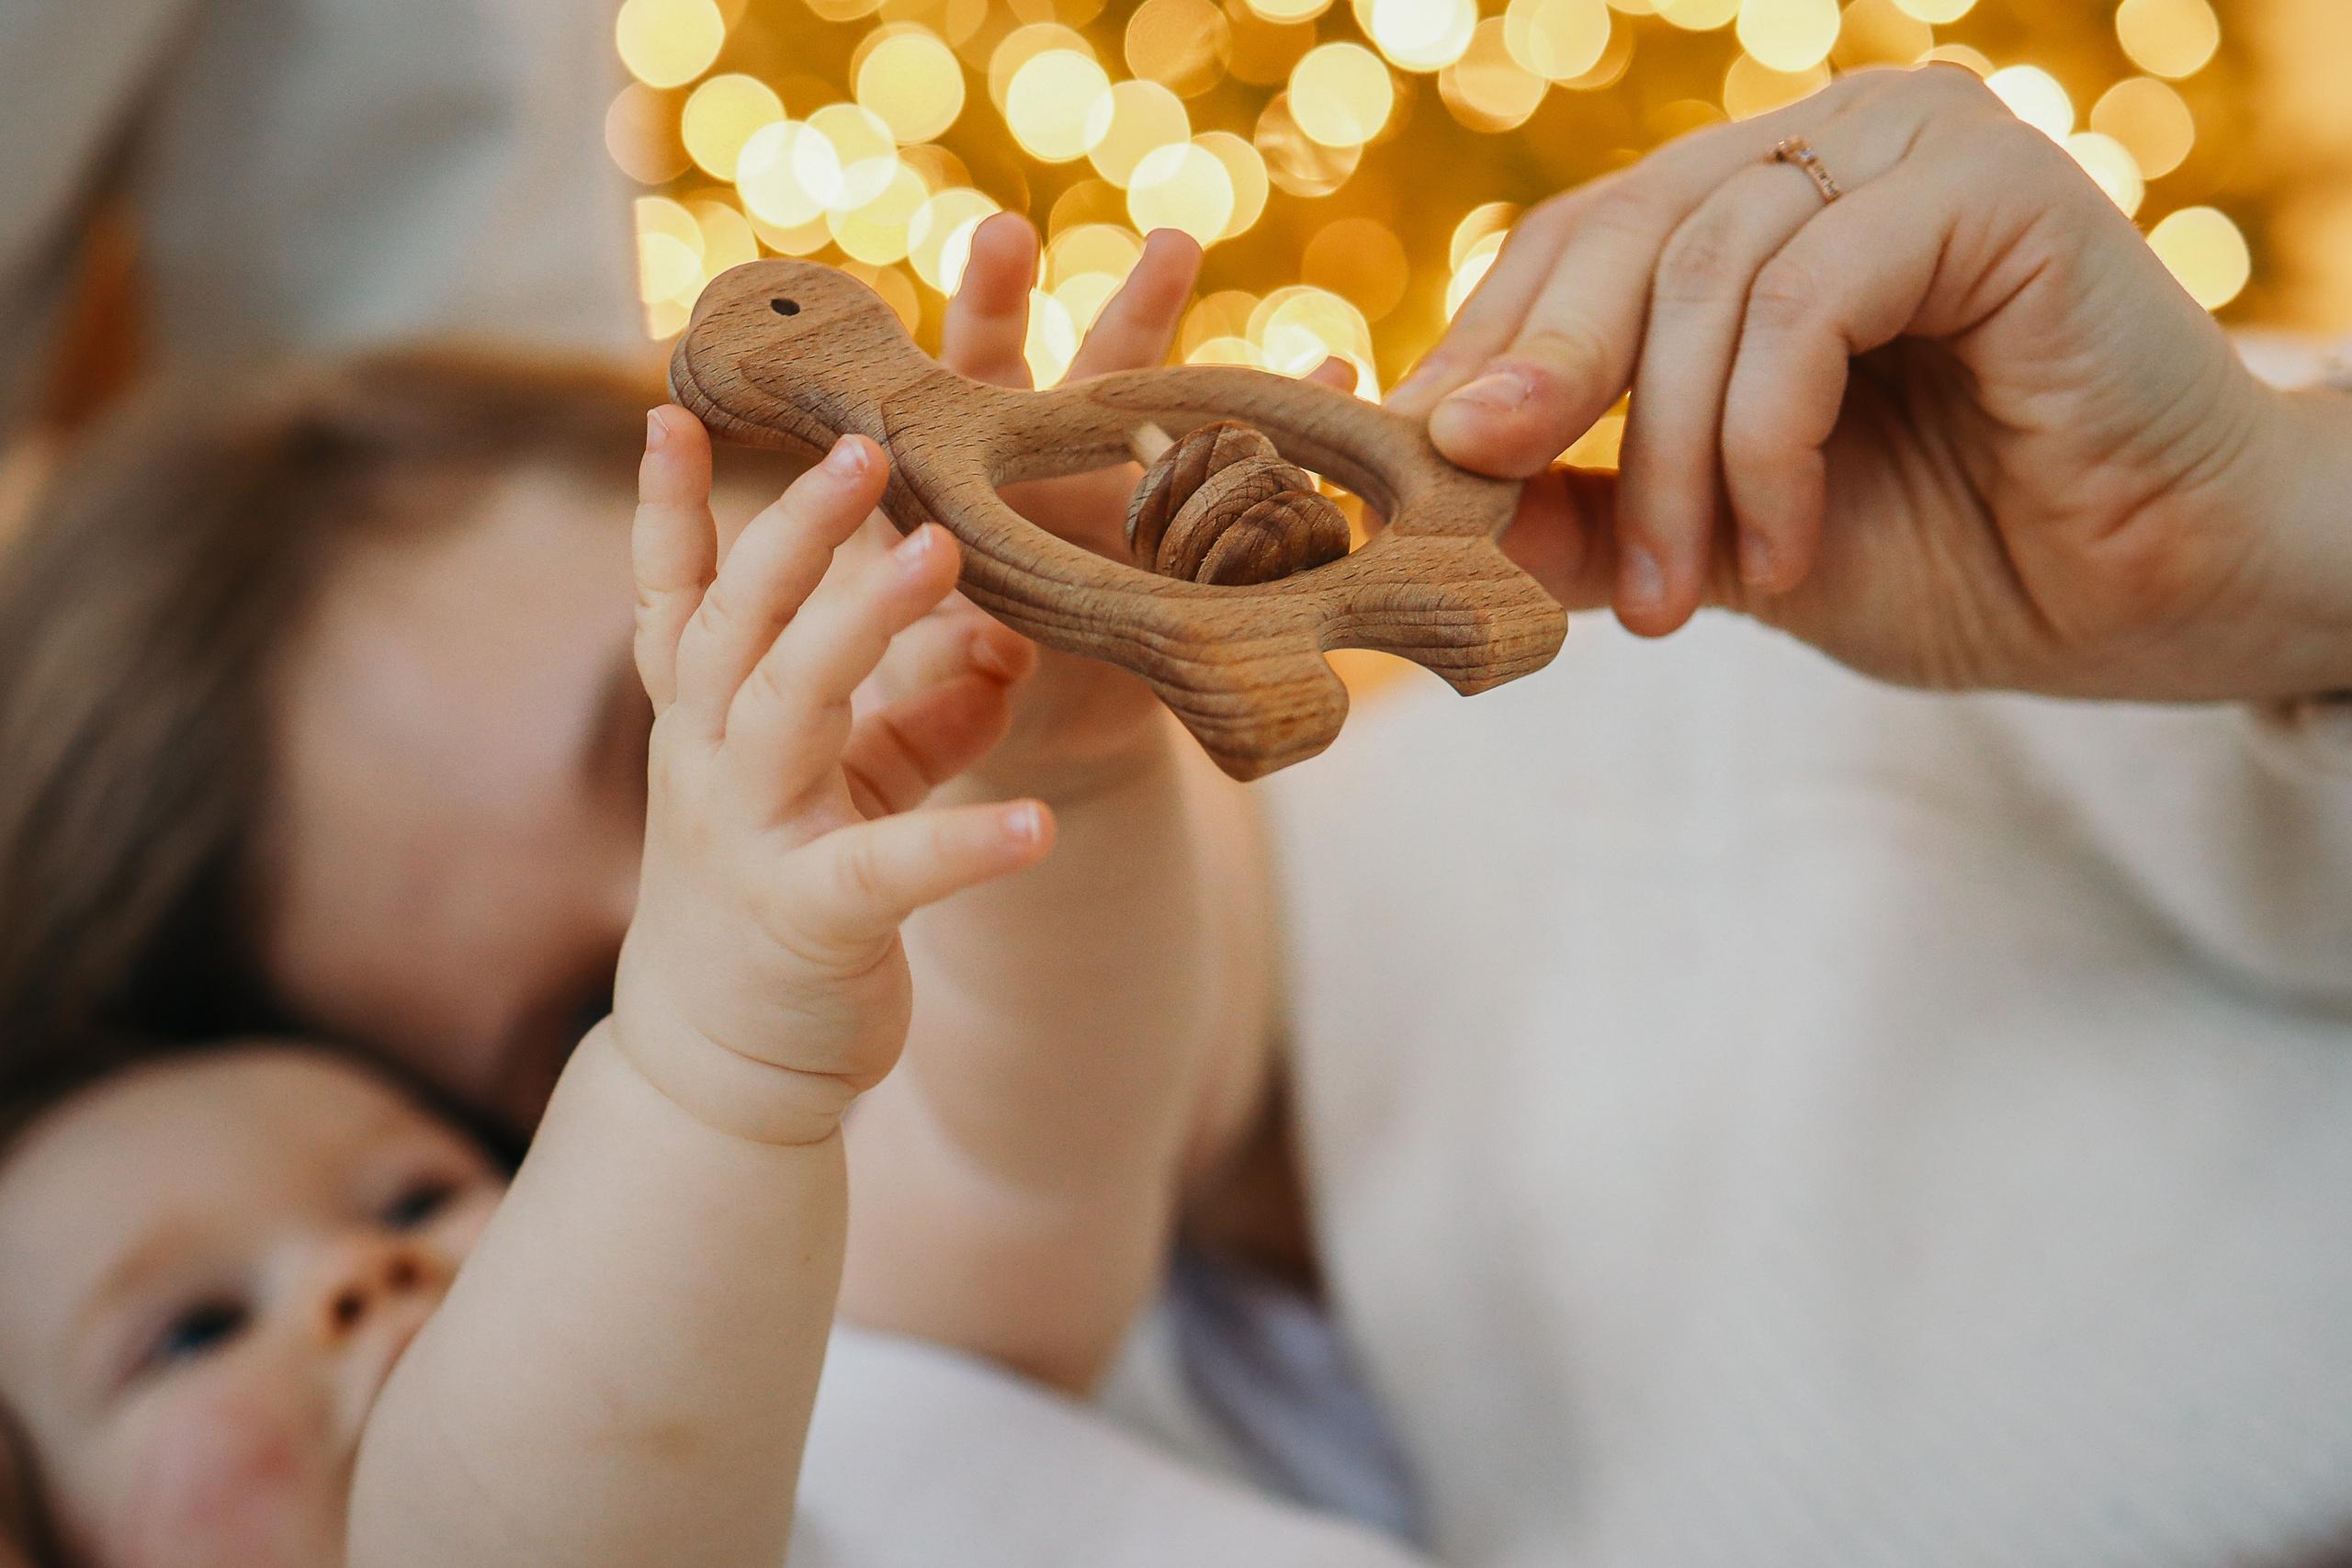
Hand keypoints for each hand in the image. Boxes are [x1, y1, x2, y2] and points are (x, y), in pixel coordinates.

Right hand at [612, 412, 1056, 1144]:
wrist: (720, 1065)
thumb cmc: (778, 897)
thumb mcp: (836, 792)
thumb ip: (911, 715)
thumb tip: (1001, 646)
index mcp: (705, 724)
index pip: (676, 596)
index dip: (670, 507)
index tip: (670, 405)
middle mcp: (709, 764)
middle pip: (738, 622)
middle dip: (797, 530)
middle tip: (865, 444)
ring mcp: (751, 838)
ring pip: (791, 705)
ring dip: (861, 624)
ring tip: (941, 552)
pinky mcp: (810, 919)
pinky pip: (890, 869)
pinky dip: (964, 842)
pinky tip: (1037, 822)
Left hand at [935, 215, 1363, 787]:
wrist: (1044, 721)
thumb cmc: (957, 676)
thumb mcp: (937, 674)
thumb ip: (951, 663)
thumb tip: (999, 662)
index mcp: (978, 467)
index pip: (974, 374)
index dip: (993, 303)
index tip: (1009, 233)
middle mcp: (1057, 458)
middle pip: (1089, 366)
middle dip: (1135, 304)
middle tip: (1173, 247)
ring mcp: (1134, 489)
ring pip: (1172, 406)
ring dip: (1208, 355)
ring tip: (1246, 298)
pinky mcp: (1196, 540)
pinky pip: (1255, 484)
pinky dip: (1299, 441)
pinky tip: (1342, 384)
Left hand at [1395, 64, 2351, 701]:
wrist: (2162, 598)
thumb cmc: (1961, 556)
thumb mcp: (1723, 541)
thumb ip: (1589, 508)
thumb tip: (1441, 495)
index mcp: (1760, 210)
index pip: (1575, 245)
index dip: (1484, 352)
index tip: (1414, 471)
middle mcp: (1829, 152)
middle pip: (1614, 234)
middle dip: (1539, 389)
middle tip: (1476, 501)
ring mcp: (1910, 146)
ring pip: (1702, 274)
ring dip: (1671, 460)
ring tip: (1680, 596)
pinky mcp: (1989, 182)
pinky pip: (1807, 300)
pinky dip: (1766, 439)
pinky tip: (1778, 548)